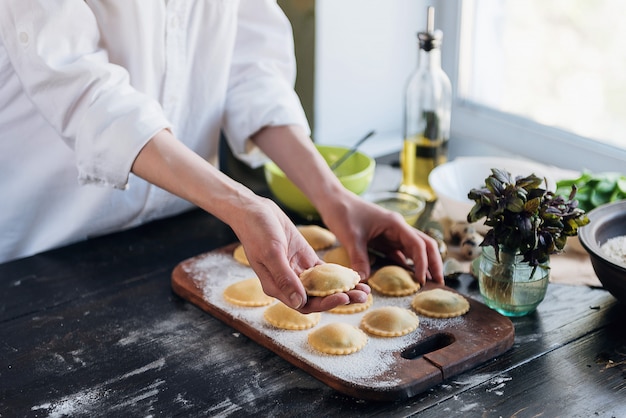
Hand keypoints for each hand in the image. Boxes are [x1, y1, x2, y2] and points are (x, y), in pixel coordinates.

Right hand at [230, 196, 369, 313]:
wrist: (254, 210)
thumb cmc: (257, 231)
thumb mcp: (271, 253)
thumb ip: (284, 278)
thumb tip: (299, 302)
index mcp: (276, 287)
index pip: (305, 304)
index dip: (325, 304)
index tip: (343, 297)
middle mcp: (288, 283)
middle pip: (318, 298)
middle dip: (341, 298)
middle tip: (364, 297)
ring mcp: (297, 271)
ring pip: (324, 286)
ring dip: (344, 289)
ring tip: (365, 289)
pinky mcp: (304, 259)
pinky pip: (324, 272)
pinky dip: (339, 275)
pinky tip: (354, 276)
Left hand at [318, 192, 443, 284]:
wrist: (333, 201)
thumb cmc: (343, 213)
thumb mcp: (351, 237)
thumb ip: (359, 259)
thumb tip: (363, 281)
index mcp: (396, 224)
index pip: (418, 245)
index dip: (423, 263)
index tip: (422, 280)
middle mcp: (399, 229)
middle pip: (425, 245)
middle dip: (434, 263)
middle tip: (439, 283)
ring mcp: (392, 234)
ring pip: (415, 250)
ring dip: (423, 265)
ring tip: (430, 283)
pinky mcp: (384, 240)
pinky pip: (401, 254)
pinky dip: (408, 265)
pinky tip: (411, 277)